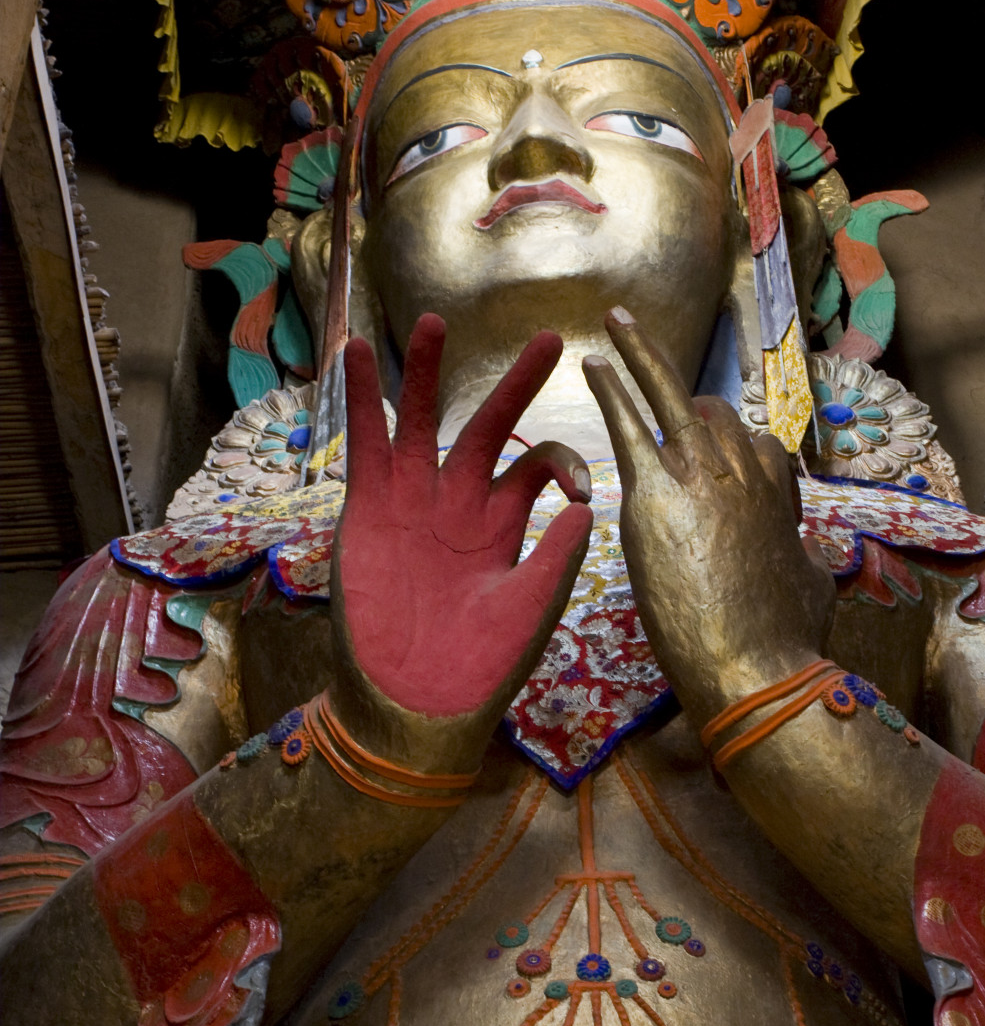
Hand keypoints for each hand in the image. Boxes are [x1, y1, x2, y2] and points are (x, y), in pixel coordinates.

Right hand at [332, 315, 592, 768]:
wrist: (417, 703)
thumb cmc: (480, 666)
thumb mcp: (531, 608)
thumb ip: (557, 557)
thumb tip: (587, 507)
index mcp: (505, 525)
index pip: (537, 466)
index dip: (560, 461)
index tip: (574, 488)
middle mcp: (460, 505)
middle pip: (488, 427)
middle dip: (513, 385)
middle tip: (546, 338)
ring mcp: (413, 503)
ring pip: (421, 422)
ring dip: (425, 374)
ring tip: (433, 322)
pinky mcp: (370, 509)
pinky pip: (366, 443)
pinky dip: (360, 398)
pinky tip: (356, 351)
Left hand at [583, 307, 834, 725]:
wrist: (757, 666)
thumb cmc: (788, 639)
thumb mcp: (813, 585)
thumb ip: (806, 557)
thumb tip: (813, 554)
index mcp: (776, 495)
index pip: (755, 443)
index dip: (733, 452)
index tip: (712, 464)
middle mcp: (742, 474)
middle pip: (714, 413)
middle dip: (685, 401)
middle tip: (652, 375)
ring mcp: (701, 479)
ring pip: (672, 399)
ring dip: (642, 357)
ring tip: (618, 324)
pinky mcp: (657, 496)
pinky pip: (631, 425)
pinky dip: (610, 388)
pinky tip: (592, 360)